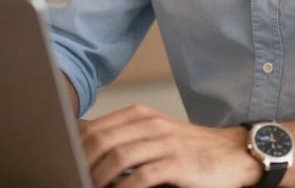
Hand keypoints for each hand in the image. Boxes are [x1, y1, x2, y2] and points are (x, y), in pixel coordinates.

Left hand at [78, 104, 261, 187]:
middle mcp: (151, 124)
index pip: (97, 127)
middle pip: (103, 140)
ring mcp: (165, 142)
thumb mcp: (156, 137)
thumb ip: (125, 139)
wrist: (233, 153)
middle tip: (71, 179)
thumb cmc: (190, 150)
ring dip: (98, 178)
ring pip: (119, 156)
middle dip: (82, 163)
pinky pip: (143, 176)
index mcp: (142, 116)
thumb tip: (86, 147)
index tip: (61, 164)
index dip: (74, 148)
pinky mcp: (178, 163)